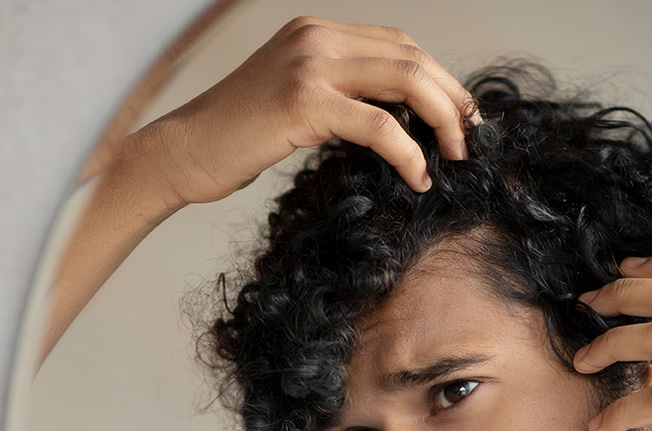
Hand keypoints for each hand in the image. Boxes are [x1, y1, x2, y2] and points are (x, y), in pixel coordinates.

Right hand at [147, 16, 475, 202]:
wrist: (182, 153)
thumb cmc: (234, 140)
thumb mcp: (293, 104)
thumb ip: (339, 97)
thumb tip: (397, 123)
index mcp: (315, 32)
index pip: (399, 46)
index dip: (439, 80)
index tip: (460, 119)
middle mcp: (315, 37)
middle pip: (411, 58)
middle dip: (451, 99)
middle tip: (469, 140)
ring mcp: (309, 65)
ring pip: (405, 81)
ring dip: (442, 121)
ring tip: (454, 156)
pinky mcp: (303, 101)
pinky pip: (378, 124)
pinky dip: (408, 152)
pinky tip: (416, 176)